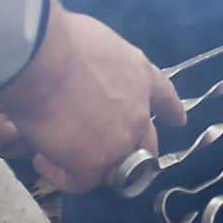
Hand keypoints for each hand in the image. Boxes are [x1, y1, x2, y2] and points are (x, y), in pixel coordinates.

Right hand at [0, 0, 186, 193]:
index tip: (178, 121)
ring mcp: (120, 142)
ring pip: (118, 169)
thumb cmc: (63, 40)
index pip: (164, 97)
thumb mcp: (101, 42)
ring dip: (98, 166)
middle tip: (107, 150)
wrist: (44, 59)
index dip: (171, 111)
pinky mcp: (93, 164)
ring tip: (72, 160)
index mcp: (140, 76)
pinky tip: (44, 161)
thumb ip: (104, 64)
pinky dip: (60, 174)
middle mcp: (138, 113)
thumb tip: (84, 71)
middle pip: (146, 143)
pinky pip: (80, 181)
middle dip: (133, 150)